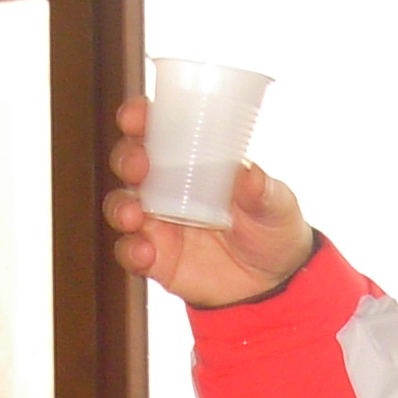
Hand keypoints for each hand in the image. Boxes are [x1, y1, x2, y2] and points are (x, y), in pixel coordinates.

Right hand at [102, 97, 317, 307]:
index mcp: (194, 160)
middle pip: (131, 163)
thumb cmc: (272, 227)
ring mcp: (158, 223)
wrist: (274, 282)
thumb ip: (261, 190)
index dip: (140, 117)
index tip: (136, 115)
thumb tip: (248, 172)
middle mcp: (168, 187)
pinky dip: (131, 251)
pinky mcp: (156, 259)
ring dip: (121, 207)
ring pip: (122, 206)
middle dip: (128, 158)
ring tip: (134, 216)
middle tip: (140, 166)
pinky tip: (145, 253)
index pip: (158, 129)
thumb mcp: (276, 205)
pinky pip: (130, 253)